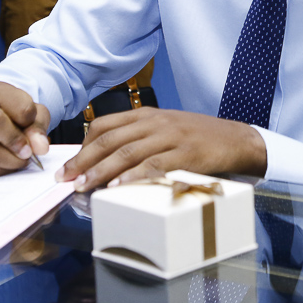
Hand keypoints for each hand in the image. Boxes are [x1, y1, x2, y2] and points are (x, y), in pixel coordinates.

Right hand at [0, 82, 51, 175]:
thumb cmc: (16, 116)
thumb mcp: (34, 114)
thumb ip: (38, 127)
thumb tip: (39, 147)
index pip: (17, 106)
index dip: (30, 123)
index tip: (36, 135)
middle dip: (14, 142)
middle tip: (28, 154)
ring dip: (10, 161)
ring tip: (20, 159)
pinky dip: (0, 169)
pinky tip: (7, 163)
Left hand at [57, 109, 267, 191]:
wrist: (236, 139)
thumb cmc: (198, 137)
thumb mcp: (166, 129)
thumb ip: (139, 139)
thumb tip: (104, 161)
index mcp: (147, 115)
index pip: (104, 125)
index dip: (82, 146)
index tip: (68, 166)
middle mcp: (155, 122)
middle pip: (110, 139)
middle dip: (84, 160)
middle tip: (66, 179)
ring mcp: (171, 137)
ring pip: (128, 152)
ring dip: (102, 170)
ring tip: (84, 187)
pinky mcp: (186, 154)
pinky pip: (154, 165)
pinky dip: (134, 176)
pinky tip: (119, 186)